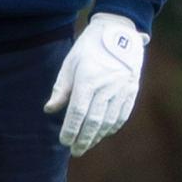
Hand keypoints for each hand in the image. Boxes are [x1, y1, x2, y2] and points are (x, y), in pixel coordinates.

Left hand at [44, 12, 145, 154]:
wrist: (119, 31)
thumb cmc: (90, 46)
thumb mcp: (70, 62)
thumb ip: (61, 88)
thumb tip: (49, 110)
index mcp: (88, 79)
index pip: (77, 112)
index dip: (70, 130)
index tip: (64, 141)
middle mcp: (107, 86)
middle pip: (94, 121)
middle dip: (84, 139)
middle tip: (75, 151)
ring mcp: (122, 89)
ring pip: (109, 121)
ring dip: (98, 136)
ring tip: (87, 144)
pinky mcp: (132, 89)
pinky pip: (123, 114)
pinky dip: (112, 127)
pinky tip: (104, 133)